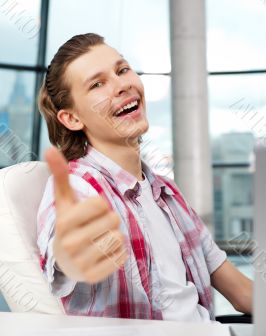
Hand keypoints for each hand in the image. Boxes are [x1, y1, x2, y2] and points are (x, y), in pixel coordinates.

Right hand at [45, 146, 127, 283]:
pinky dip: (118, 252)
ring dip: (115, 235)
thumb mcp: (65, 201)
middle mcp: (70, 243)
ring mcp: (81, 263)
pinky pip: (121, 256)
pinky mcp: (93, 277)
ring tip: (100, 238)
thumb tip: (50, 149)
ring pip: (118, 237)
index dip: (101, 204)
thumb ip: (60, 175)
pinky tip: (104, 252)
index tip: (91, 211)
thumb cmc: (70, 223)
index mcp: (64, 221)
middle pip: (113, 219)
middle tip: (97, 226)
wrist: (65, 259)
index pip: (101, 203)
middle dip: (109, 220)